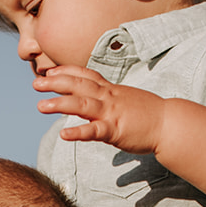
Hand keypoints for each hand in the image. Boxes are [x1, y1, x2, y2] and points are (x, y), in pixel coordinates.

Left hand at [35, 64, 164, 153]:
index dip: (66, 71)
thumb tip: (97, 109)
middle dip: (56, 83)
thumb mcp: (126, 101)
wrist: (169, 123)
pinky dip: (78, 132)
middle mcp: (109, 97)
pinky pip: (94, 131)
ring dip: (59, 104)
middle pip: (78, 85)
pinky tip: (63, 135)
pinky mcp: (115, 131)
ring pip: (81, 105)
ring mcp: (111, 113)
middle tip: (35, 83)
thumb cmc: (149, 114)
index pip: (86, 75)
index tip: (50, 71)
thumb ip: (109, 103)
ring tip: (40, 106)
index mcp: (111, 90)